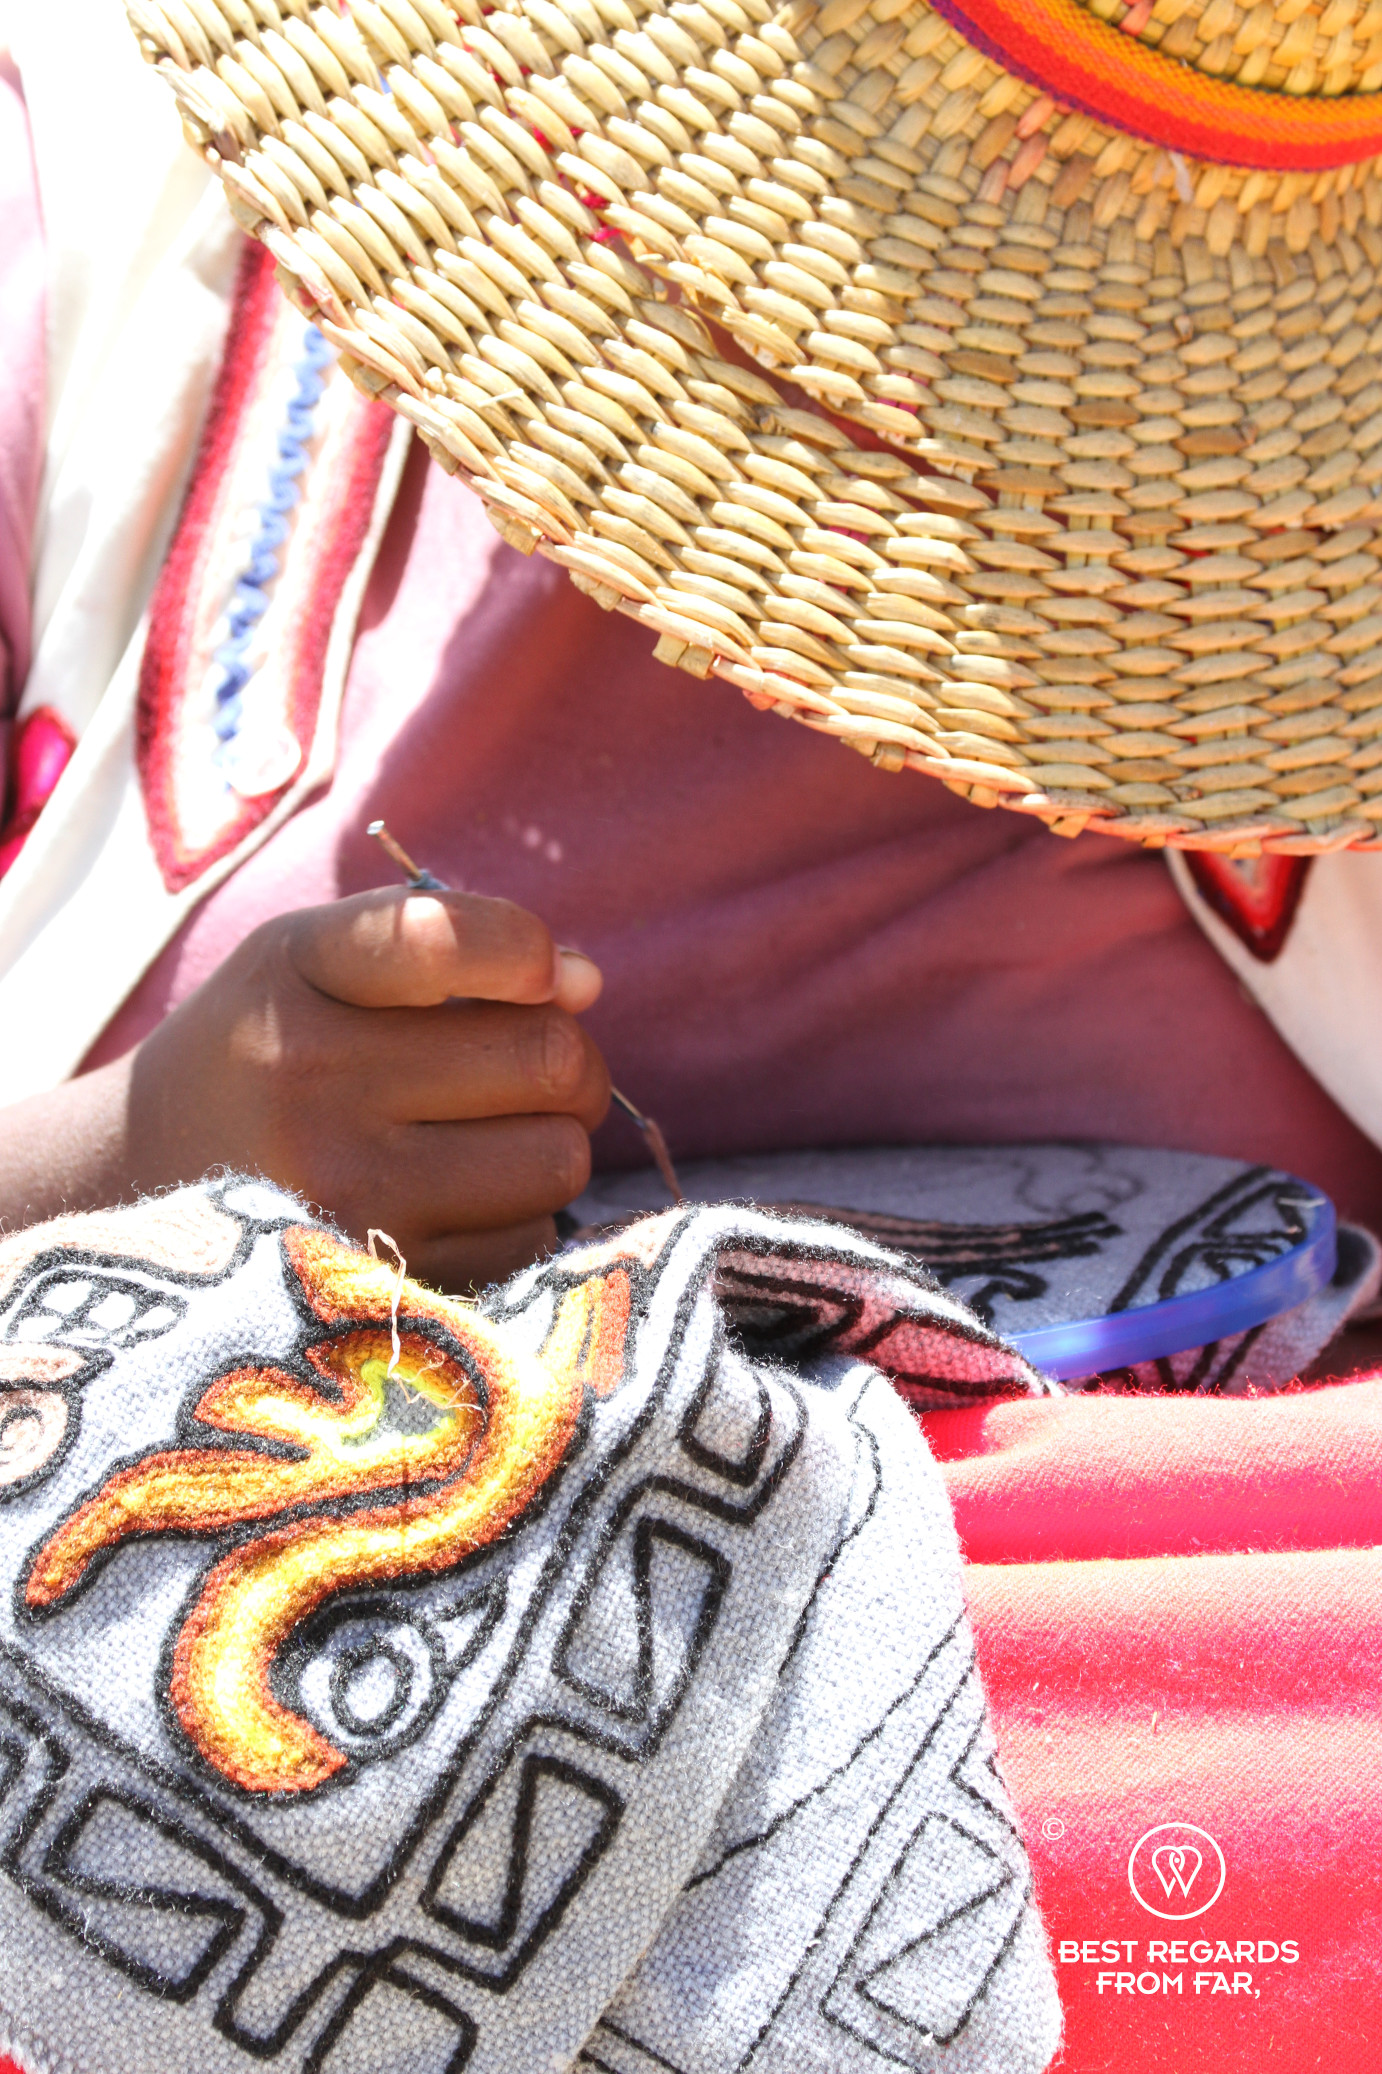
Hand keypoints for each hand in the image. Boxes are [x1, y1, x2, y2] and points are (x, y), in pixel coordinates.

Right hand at [0, 890, 609, 1290]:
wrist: (136, 1184)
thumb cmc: (271, 1049)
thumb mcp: (318, 959)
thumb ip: (455, 942)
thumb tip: (588, 985)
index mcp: (295, 971)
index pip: (448, 938)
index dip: (528, 953)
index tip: (535, 975)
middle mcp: (309, 1079)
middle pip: (551, 1058)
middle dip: (568, 1059)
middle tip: (528, 1068)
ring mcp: (343, 1189)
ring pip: (557, 1157)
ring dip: (550, 1142)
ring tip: (485, 1135)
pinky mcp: (377, 1279)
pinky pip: (530, 1239)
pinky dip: (515, 1217)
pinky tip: (449, 1201)